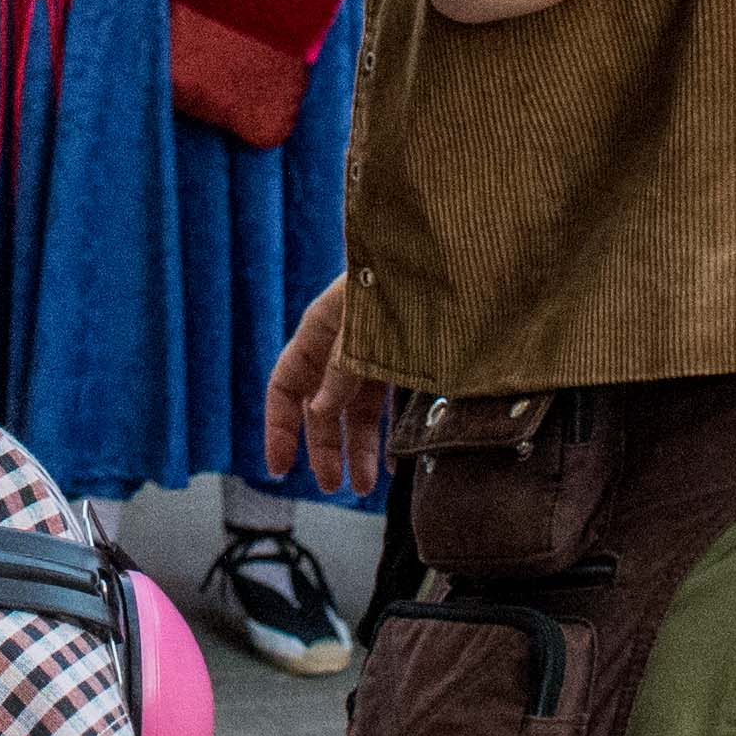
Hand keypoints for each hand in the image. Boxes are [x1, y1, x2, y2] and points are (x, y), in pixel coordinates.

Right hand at [262, 278, 386, 497]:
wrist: (457, 248)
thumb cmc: (407, 275)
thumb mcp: (368, 322)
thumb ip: (344, 366)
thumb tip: (319, 411)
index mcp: (321, 328)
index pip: (285, 385)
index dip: (278, 428)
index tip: (279, 468)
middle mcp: (343, 343)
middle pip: (321, 404)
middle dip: (323, 448)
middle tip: (332, 487)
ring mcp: (375, 351)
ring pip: (357, 409)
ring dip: (358, 449)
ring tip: (365, 486)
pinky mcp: (407, 357)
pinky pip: (390, 403)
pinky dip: (391, 434)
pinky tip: (397, 462)